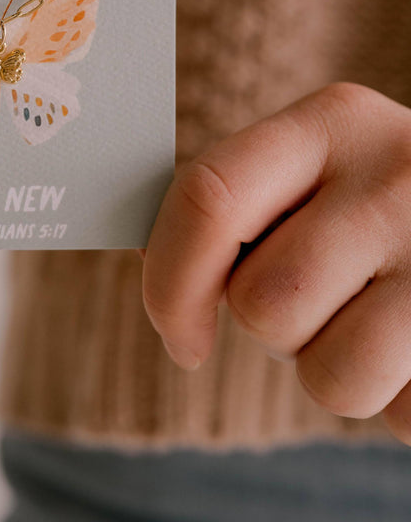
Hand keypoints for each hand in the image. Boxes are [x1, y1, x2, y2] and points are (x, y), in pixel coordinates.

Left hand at [141, 81, 410, 445]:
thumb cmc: (378, 205)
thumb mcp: (320, 168)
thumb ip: (241, 202)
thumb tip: (149, 262)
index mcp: (333, 120)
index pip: (209, 196)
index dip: (170, 282)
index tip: (182, 339)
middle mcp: (394, 173)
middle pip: (262, 303)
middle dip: (273, 329)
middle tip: (326, 298)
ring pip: (328, 377)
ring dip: (334, 371)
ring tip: (376, 320)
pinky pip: (397, 413)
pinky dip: (395, 398)